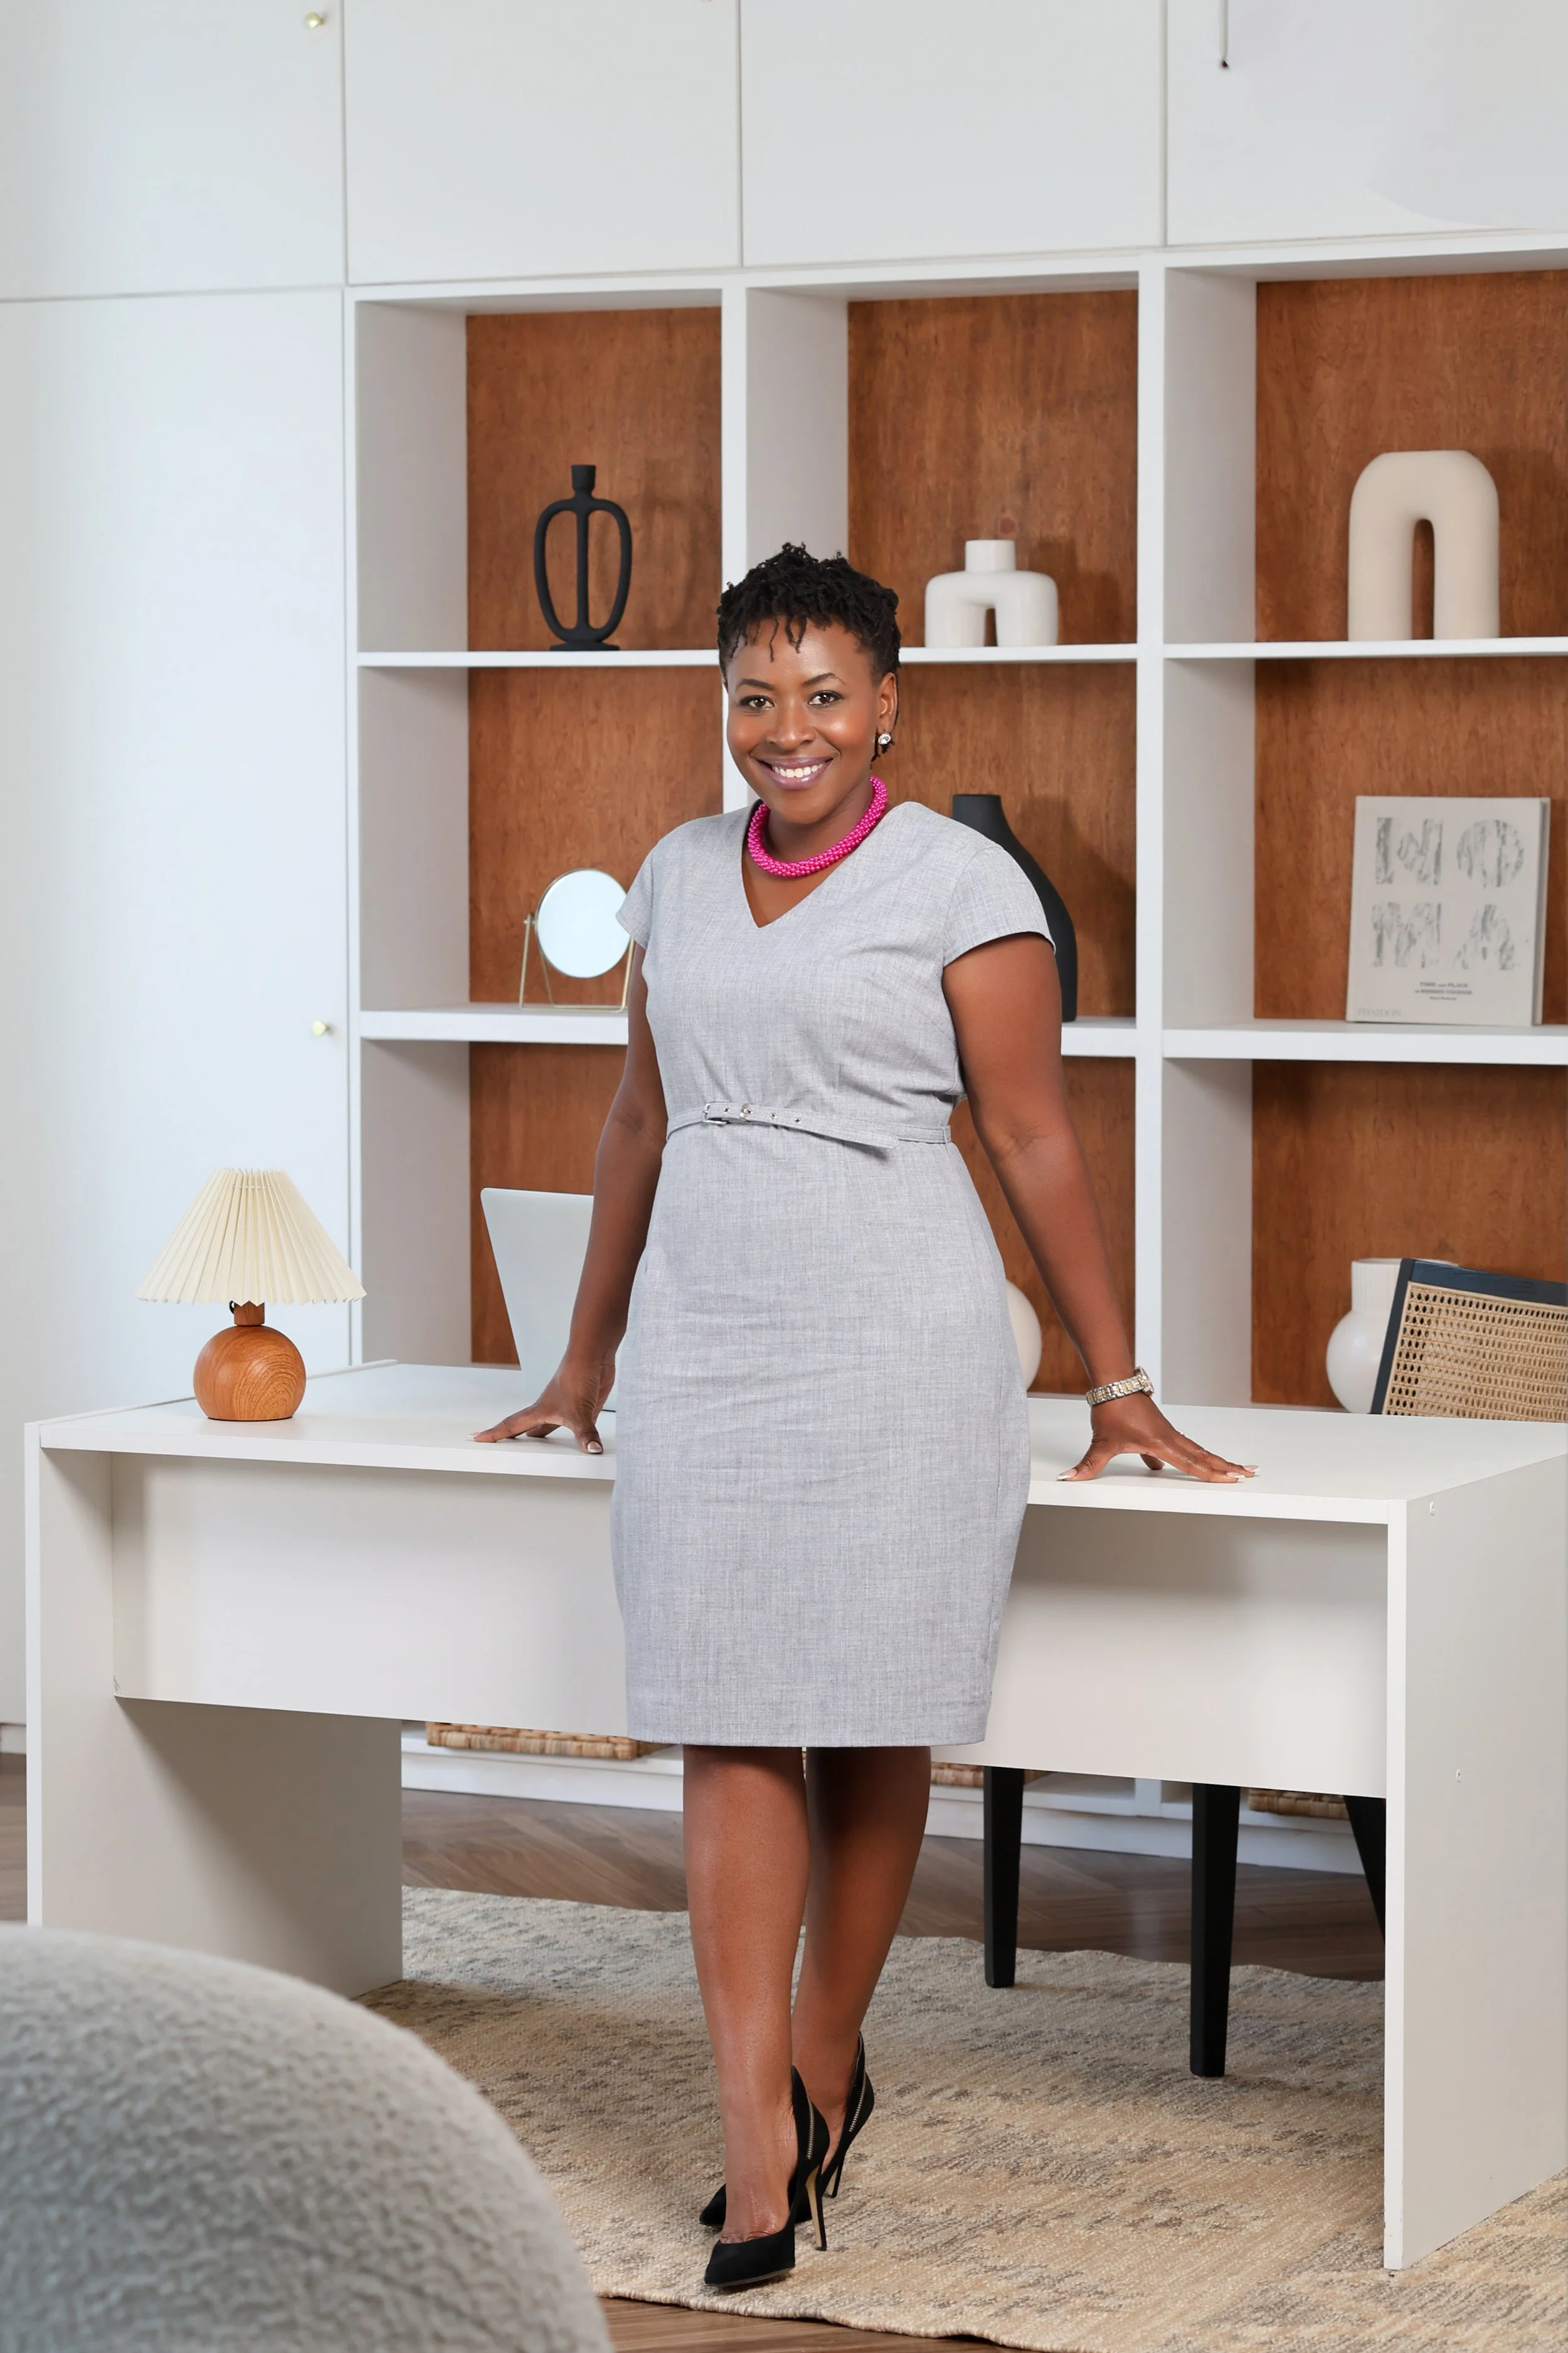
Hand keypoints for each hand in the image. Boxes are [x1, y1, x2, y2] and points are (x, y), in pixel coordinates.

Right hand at [474, 1357, 613, 1453]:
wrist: (592, 1356)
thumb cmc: (576, 1375)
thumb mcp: (580, 1412)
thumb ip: (585, 1435)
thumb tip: (592, 1451)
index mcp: (540, 1410)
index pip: (512, 1425)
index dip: (495, 1433)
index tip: (478, 1437)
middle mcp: (550, 1409)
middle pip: (528, 1426)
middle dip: (515, 1436)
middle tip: (502, 1444)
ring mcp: (566, 1406)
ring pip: (551, 1425)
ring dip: (543, 1435)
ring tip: (535, 1445)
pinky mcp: (583, 1404)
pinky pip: (577, 1424)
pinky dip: (575, 1433)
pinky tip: (579, 1439)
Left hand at [1061, 1392, 1256, 1483]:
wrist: (1113, 1381)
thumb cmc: (1110, 1409)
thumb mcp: (1100, 1442)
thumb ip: (1087, 1465)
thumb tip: (1068, 1479)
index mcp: (1160, 1443)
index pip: (1191, 1463)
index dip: (1213, 1474)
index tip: (1234, 1479)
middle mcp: (1169, 1437)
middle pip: (1203, 1455)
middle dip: (1226, 1466)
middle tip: (1250, 1473)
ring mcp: (1167, 1432)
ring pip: (1197, 1449)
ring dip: (1216, 1460)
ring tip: (1237, 1468)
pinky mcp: (1161, 1429)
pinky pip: (1184, 1445)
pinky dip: (1196, 1455)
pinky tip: (1196, 1463)